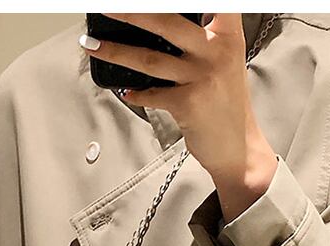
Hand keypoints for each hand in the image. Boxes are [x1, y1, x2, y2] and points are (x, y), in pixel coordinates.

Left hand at [79, 13, 277, 221]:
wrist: (237, 147)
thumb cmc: (225, 105)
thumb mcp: (224, 62)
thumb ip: (202, 40)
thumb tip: (158, 27)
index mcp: (227, 35)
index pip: (212, 2)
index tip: (144, 0)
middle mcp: (216, 51)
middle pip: (166, 22)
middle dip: (131, 13)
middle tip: (106, 8)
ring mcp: (202, 77)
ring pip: (149, 58)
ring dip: (116, 52)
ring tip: (92, 46)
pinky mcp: (188, 103)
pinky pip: (152, 94)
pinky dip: (135, 93)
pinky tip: (126, 91)